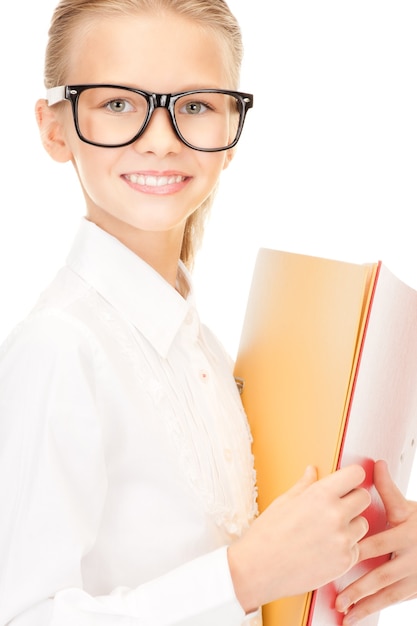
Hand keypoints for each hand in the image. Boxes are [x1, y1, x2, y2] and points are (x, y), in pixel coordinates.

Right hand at [228, 464, 370, 612]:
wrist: (259, 569)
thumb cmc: (268, 533)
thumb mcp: (284, 501)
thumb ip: (305, 485)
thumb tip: (312, 470)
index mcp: (320, 494)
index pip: (356, 474)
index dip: (352, 477)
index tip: (347, 482)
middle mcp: (336, 514)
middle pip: (364, 498)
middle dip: (353, 500)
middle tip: (337, 507)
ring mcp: (342, 539)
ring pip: (363, 524)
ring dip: (351, 525)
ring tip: (328, 531)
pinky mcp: (345, 562)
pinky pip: (357, 548)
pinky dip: (346, 548)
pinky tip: (326, 549)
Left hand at [335, 460, 416, 624]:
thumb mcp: (407, 505)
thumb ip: (388, 488)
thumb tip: (375, 463)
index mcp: (406, 531)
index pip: (378, 542)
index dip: (357, 550)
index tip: (336, 557)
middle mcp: (412, 556)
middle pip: (382, 574)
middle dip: (358, 586)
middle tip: (337, 596)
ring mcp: (415, 575)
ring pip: (388, 593)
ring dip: (365, 605)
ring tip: (344, 613)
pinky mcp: (416, 589)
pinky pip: (393, 601)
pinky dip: (374, 609)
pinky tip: (357, 617)